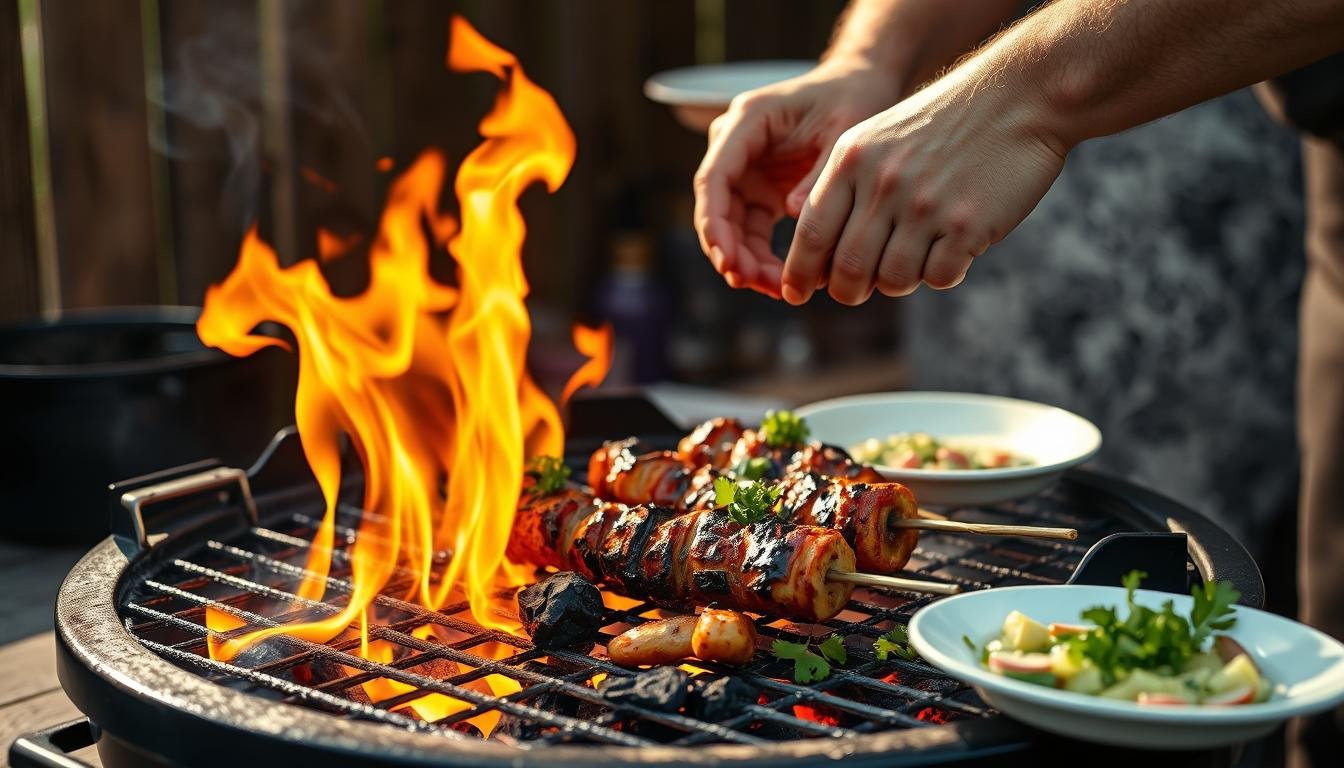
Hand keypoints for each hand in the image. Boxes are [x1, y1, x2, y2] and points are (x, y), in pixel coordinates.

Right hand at [693, 59, 902, 297]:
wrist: (861, 87)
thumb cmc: (853, 99)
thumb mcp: (844, 129)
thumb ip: (817, 171)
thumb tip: (792, 213)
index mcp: (748, 121)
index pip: (715, 176)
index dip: (715, 221)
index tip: (727, 257)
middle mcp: (736, 146)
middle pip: (717, 207)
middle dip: (729, 249)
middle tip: (749, 281)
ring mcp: (746, 171)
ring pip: (731, 226)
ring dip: (746, 260)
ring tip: (773, 288)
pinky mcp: (760, 191)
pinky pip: (752, 231)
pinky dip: (762, 257)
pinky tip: (779, 281)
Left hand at [780, 63, 1068, 304]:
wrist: (1020, 96)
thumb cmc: (944, 124)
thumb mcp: (878, 140)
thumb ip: (845, 190)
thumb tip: (819, 260)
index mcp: (852, 161)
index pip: (811, 232)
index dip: (799, 271)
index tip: (795, 292)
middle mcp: (882, 183)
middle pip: (846, 269)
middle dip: (847, 291)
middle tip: (857, 291)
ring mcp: (924, 205)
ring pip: (892, 280)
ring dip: (899, 281)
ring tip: (915, 257)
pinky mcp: (966, 225)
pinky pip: (938, 278)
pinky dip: (943, 274)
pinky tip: (953, 250)